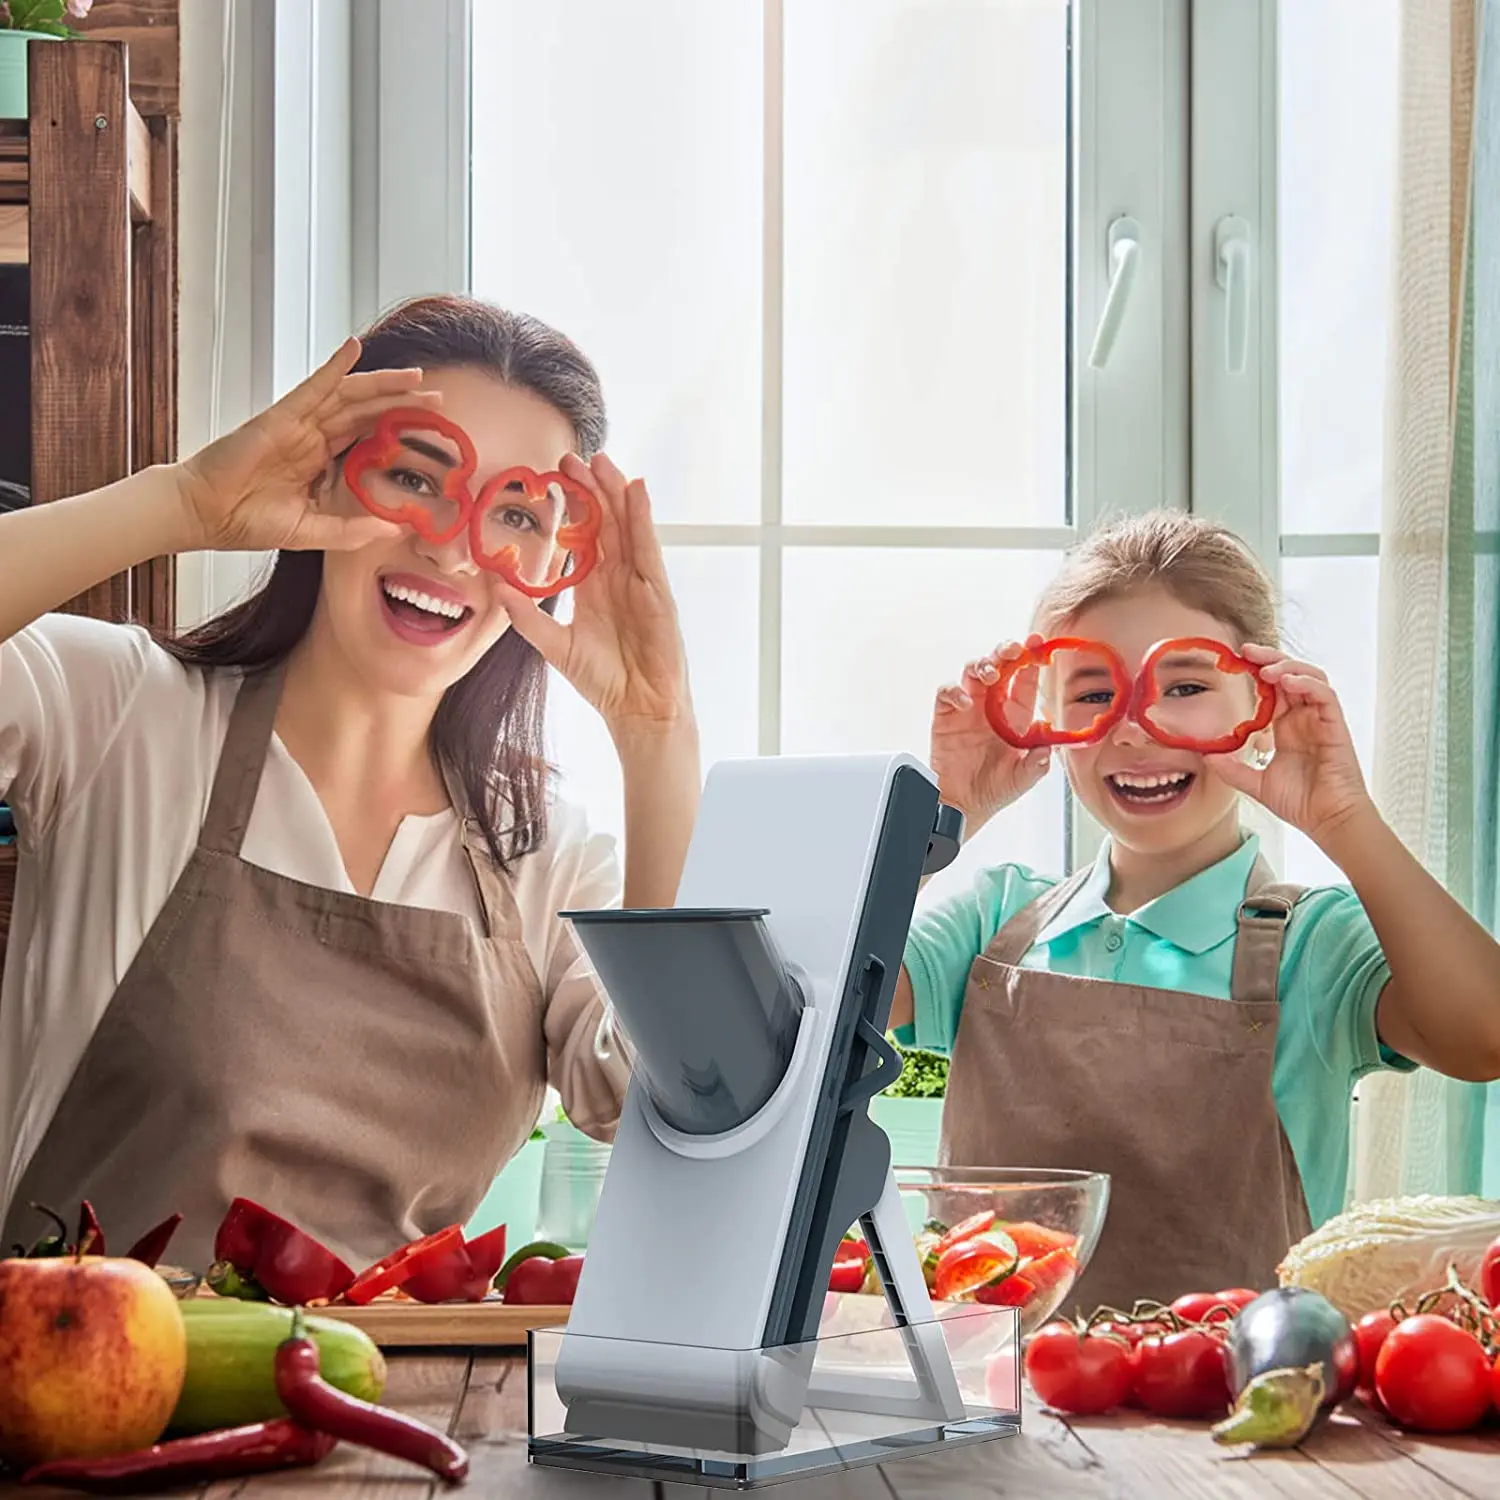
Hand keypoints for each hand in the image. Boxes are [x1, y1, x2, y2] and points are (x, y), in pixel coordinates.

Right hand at [175, 338, 440, 552]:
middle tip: (439, 397)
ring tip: (415, 375)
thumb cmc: (248, 521)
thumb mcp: (313, 531)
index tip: (432, 429)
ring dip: (382, 383)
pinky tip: (353, 348)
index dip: (399, 430)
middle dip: (403, 403)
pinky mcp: (281, 416)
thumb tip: (395, 531)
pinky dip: (334, 367)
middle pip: (366, 412)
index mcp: (321, 461)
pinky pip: (313, 386)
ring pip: (349, 396)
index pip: (369, 438)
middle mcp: (313, 438)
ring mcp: (298, 424)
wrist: (205, 515)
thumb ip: (352, 530)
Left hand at [493, 453, 694, 746]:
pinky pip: (649, 547)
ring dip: (616, 492)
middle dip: (591, 488)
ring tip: (602, 461)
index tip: (552, 476)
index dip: (571, 506)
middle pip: (606, 522)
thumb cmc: (604, 680)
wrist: (637, 708)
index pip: (583, 535)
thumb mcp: (555, 645)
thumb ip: (527, 617)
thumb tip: (496, 588)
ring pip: (628, 526)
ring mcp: (641, 581)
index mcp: (595, 586)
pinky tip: (636, 491)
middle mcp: (619, 577)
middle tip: (571, 456)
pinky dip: (643, 518)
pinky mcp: (658, 591)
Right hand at [929, 637, 1052, 835]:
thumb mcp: (1023, 778)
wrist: (964, 805)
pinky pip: (947, 692)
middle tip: (1014, 649)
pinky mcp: (946, 716)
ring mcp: (968, 709)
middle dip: (1006, 651)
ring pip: (973, 671)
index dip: (1031, 658)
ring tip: (991, 674)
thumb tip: (1049, 749)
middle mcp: (992, 706)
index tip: (1038, 644)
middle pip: (999, 665)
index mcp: (1015, 715)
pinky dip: (955, 691)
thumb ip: (1037, 764)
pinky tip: (965, 702)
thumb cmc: (994, 789)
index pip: (1024, 678)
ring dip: (983, 665)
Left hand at [1203, 644, 1373, 845]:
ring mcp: (1321, 720)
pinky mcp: (1336, 726)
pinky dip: (1307, 684)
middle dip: (1269, 658)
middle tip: (1246, 651)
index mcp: (1286, 726)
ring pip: (1310, 677)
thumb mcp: (1256, 784)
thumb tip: (1205, 756)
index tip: (1235, 660)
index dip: (1256, 671)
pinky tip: (1287, 682)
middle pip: (1290, 674)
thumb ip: (1232, 769)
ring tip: (1265, 668)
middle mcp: (1304, 718)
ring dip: (1288, 666)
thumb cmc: (1300, 803)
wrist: (1326, 820)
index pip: (1272, 688)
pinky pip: (1325, 695)